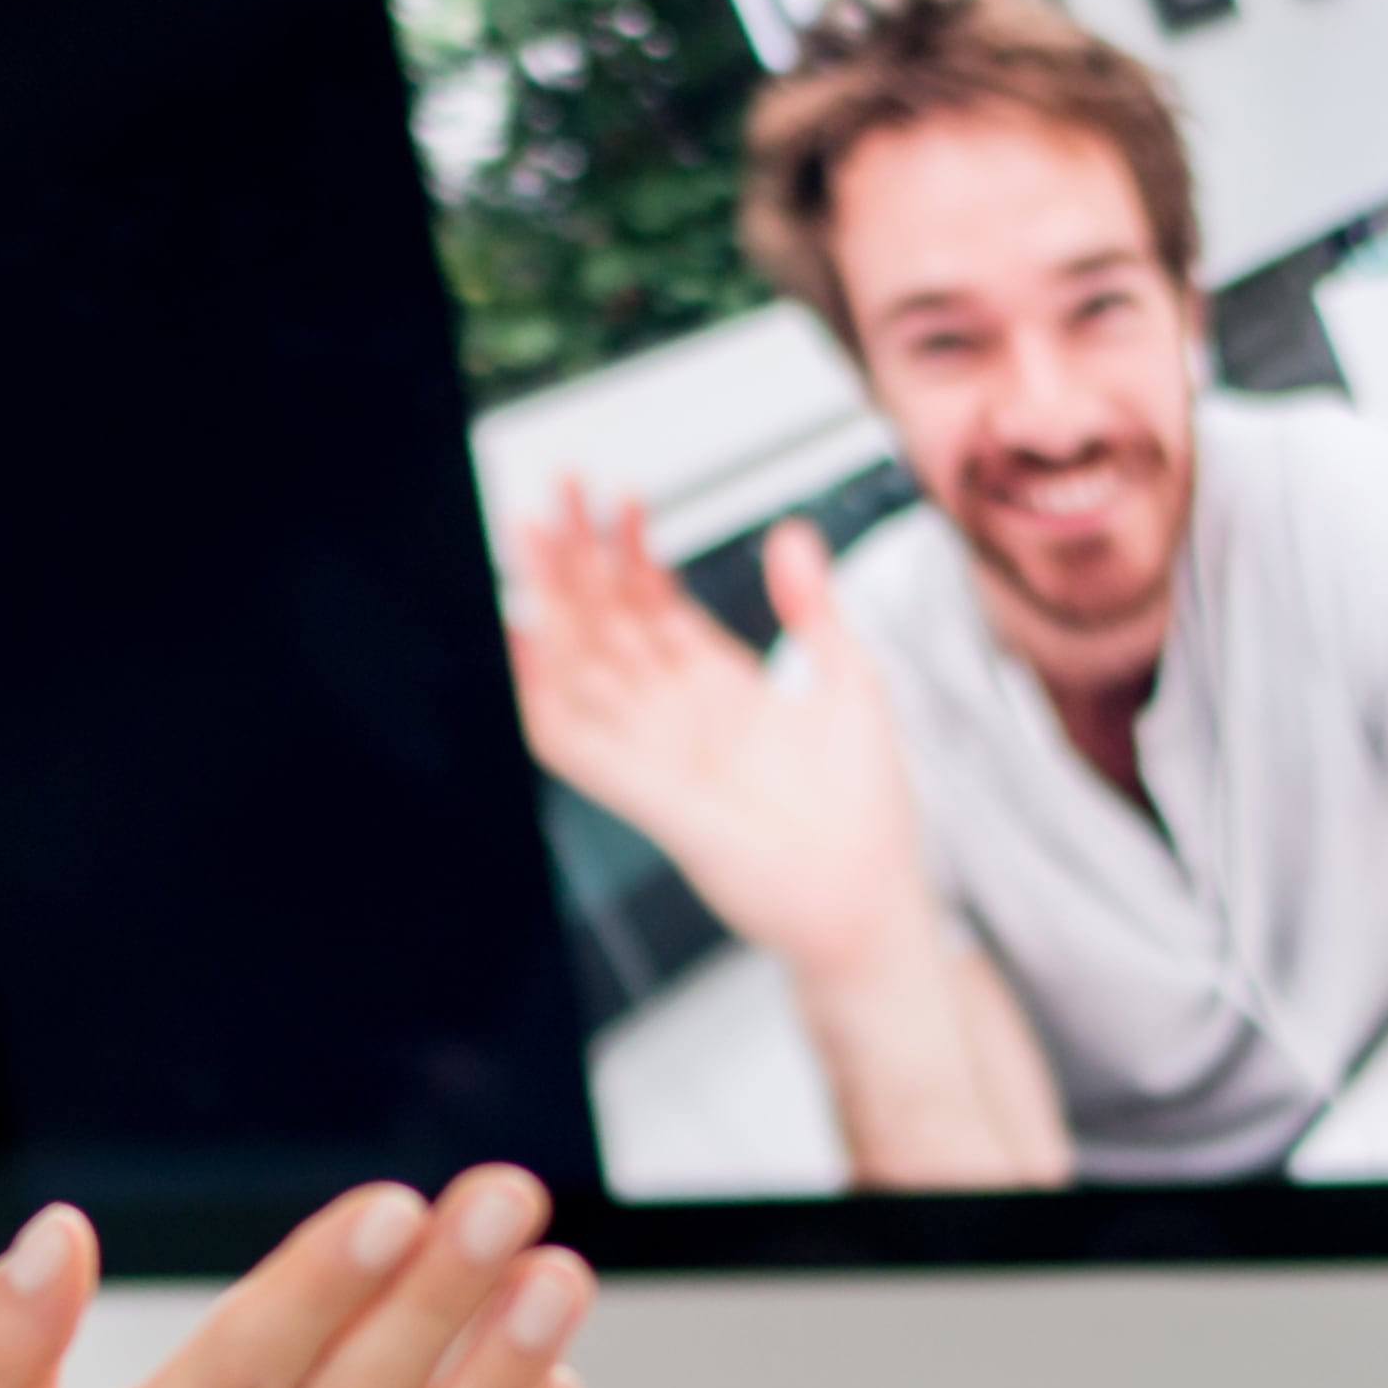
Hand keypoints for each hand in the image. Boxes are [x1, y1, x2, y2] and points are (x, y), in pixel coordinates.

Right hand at [506, 487, 941, 982]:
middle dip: (581, 556)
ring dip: (553, 601)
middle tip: (560, 488)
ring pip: (582, 664)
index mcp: (720, 690)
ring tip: (535, 535)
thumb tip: (791, 535)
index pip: (654, 606)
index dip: (632, 551)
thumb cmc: (865, 810)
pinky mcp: (644, 796)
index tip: (621, 495)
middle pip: (608, 623)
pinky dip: (539, 691)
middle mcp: (676, 717)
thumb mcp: (852, 681)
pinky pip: (572, 741)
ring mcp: (654, 753)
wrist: (867, 898)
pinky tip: (521, 639)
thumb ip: (815, 608)